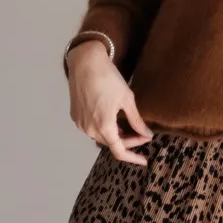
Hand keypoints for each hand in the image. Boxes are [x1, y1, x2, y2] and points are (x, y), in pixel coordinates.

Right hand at [66, 42, 152, 165]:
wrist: (85, 62)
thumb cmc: (108, 78)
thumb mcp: (127, 100)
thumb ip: (136, 121)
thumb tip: (146, 135)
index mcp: (104, 126)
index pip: (120, 151)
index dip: (133, 157)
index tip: (144, 160)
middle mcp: (89, 129)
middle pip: (111, 144)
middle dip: (128, 142)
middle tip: (142, 134)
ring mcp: (80, 123)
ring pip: (101, 137)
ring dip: (115, 135)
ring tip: (128, 127)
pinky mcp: (75, 116)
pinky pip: (92, 128)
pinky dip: (104, 128)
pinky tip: (113, 120)